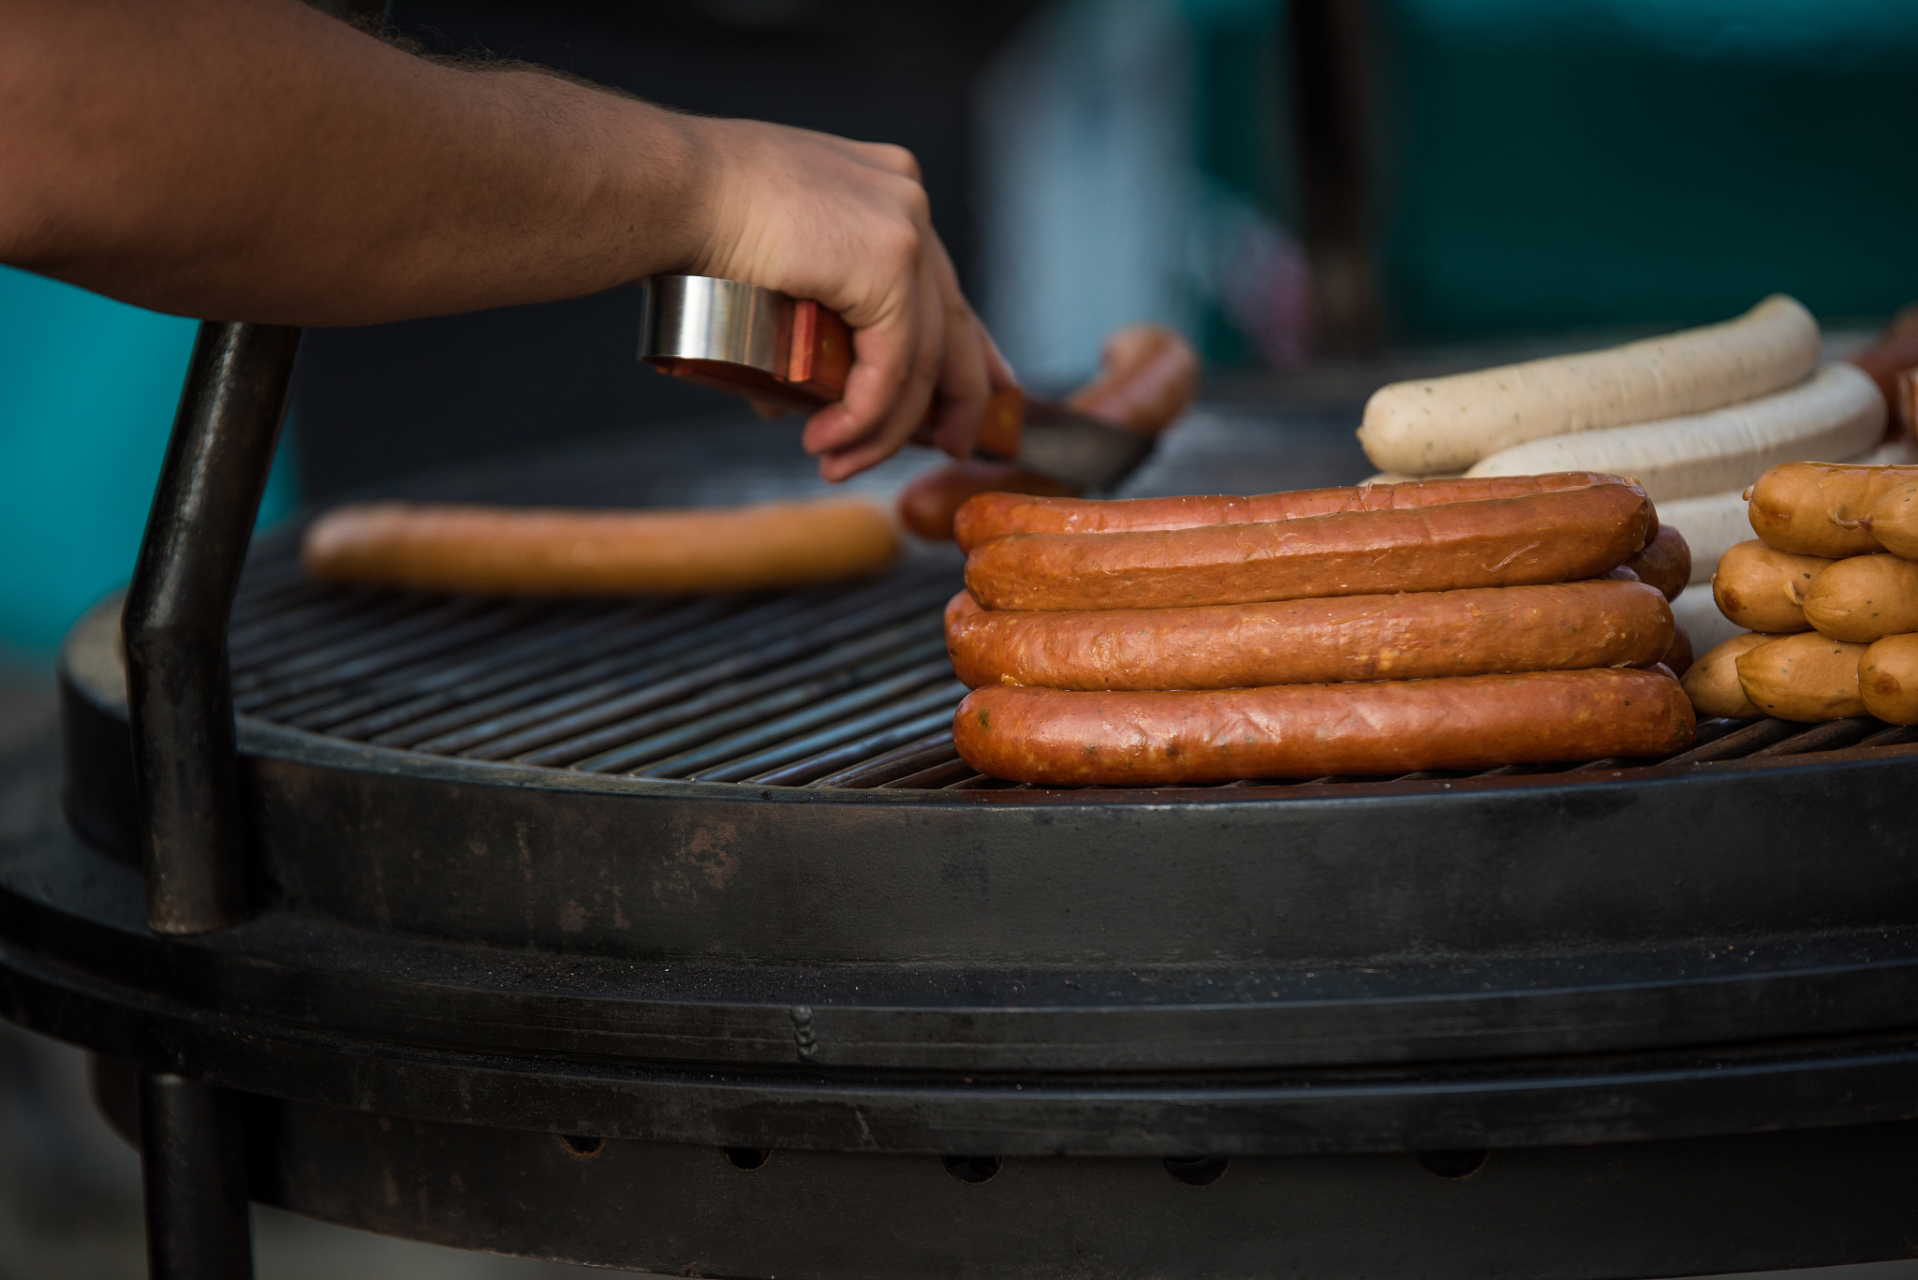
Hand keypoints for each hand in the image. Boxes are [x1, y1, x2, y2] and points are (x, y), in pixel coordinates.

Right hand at [685, 117, 1016, 480]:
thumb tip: (796, 400)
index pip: (940, 283)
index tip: (986, 389)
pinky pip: (892, 365)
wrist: (672, 188)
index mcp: (886, 189)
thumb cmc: (692, 217)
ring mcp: (906, 227)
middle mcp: (907, 200)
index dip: (969, 345)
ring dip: (883, 427)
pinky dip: (866, 416)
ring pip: (919, 356)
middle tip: (953, 446)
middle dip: (959, 396)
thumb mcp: (769, 262)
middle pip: (950, 319)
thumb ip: (798, 320)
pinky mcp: (891, 261)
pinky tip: (832, 440)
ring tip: (838, 461)